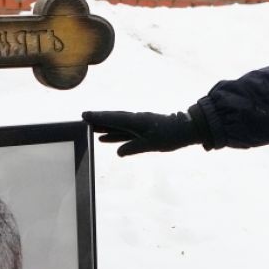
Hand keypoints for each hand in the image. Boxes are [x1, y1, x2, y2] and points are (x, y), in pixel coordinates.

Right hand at [82, 110, 202, 155]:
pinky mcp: (141, 131)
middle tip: (83, 120)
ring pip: (117, 126)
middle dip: (98, 120)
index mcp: (135, 121)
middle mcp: (135, 121)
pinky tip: (105, 139)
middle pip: (113, 120)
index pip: (113, 119)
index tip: (85, 115)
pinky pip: (123, 132)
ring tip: (90, 130)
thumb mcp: (151, 144)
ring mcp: (138, 125)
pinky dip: (113, 135)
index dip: (99, 118)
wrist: (185, 129)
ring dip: (104, 128)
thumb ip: (134, 148)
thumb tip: (119, 152)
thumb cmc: (169, 136)